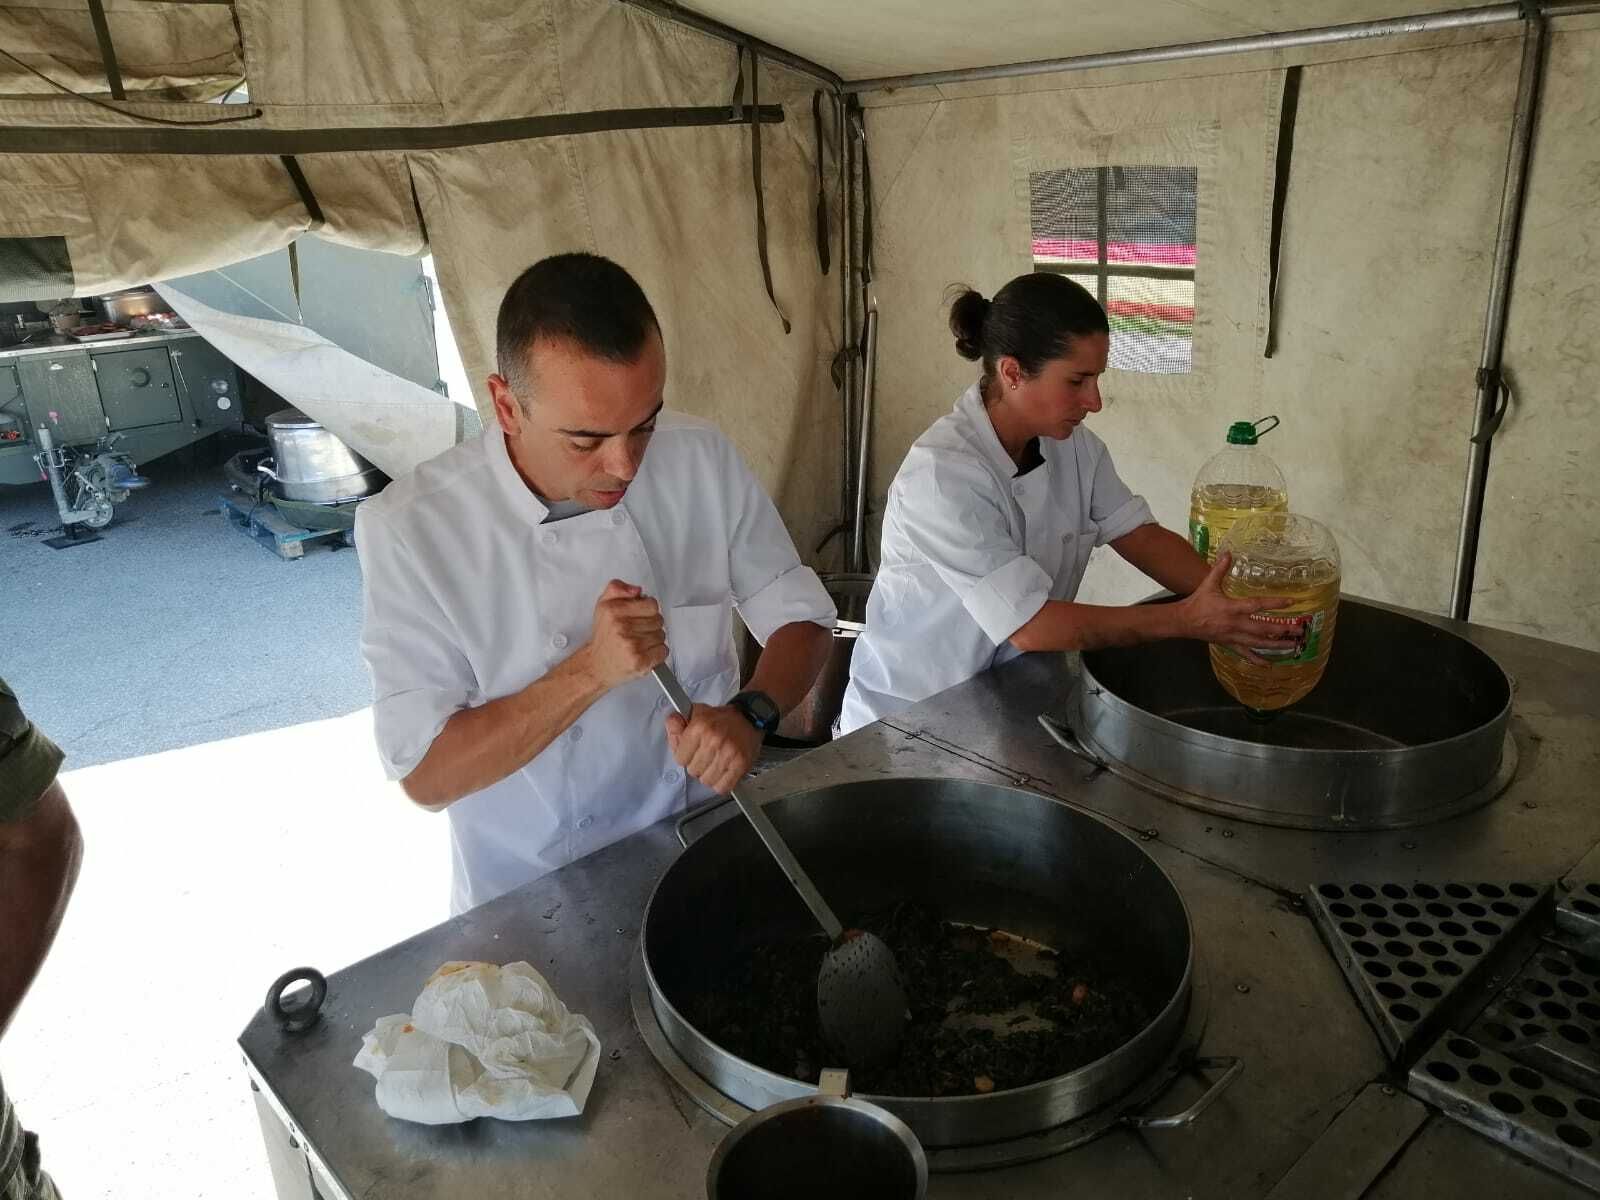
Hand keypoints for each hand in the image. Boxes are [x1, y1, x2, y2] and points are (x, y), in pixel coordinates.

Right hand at [580, 580, 666, 689]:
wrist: (597, 664)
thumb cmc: (604, 636)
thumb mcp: (603, 605)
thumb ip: (616, 589)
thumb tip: (637, 590)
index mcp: (613, 611)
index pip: (651, 604)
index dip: (648, 610)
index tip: (640, 616)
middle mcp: (621, 627)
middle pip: (658, 620)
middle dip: (650, 625)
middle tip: (637, 631)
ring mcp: (631, 645)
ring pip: (661, 635)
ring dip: (653, 639)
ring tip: (639, 643)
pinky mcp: (640, 661)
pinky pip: (663, 650)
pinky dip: (657, 652)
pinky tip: (644, 652)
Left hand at [665, 704, 762, 795]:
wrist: (749, 718)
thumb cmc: (721, 719)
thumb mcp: (696, 713)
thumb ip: (677, 722)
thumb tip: (672, 725)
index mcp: (699, 727)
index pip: (680, 759)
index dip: (685, 756)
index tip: (692, 751)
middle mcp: (713, 740)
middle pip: (693, 771)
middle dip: (697, 765)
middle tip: (706, 756)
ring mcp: (728, 754)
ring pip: (706, 781)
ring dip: (709, 775)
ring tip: (716, 763)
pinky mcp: (740, 765)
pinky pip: (722, 787)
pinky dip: (721, 784)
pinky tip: (723, 773)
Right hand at [1177, 552, 1298, 665]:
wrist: (1184, 621)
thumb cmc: (1197, 602)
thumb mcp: (1208, 584)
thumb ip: (1219, 569)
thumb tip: (1228, 553)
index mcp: (1232, 608)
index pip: (1257, 605)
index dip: (1275, 603)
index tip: (1291, 601)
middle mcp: (1235, 624)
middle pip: (1263, 628)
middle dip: (1282, 630)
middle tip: (1299, 630)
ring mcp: (1233, 636)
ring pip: (1258, 642)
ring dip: (1277, 645)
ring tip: (1293, 646)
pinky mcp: (1229, 644)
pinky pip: (1245, 653)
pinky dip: (1257, 659)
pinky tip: (1268, 664)